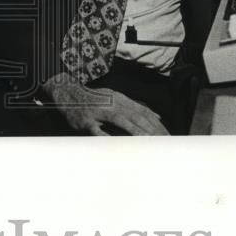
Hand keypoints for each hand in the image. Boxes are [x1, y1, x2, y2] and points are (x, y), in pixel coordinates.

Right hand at [43, 74, 168, 135]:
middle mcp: (112, 103)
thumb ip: (135, 107)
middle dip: (151, 130)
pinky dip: (107, 135)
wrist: (68, 92)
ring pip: (120, 121)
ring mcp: (99, 111)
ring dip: (136, 131)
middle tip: (164, 142)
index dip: (157, 124)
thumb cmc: (95, 99)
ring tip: (148, 141)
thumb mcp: (116, 97)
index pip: (143, 112)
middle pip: (136, 116)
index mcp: (121, 99)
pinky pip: (97, 129)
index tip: (168, 136)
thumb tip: (157, 115)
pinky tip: (116, 143)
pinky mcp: (86, 120)